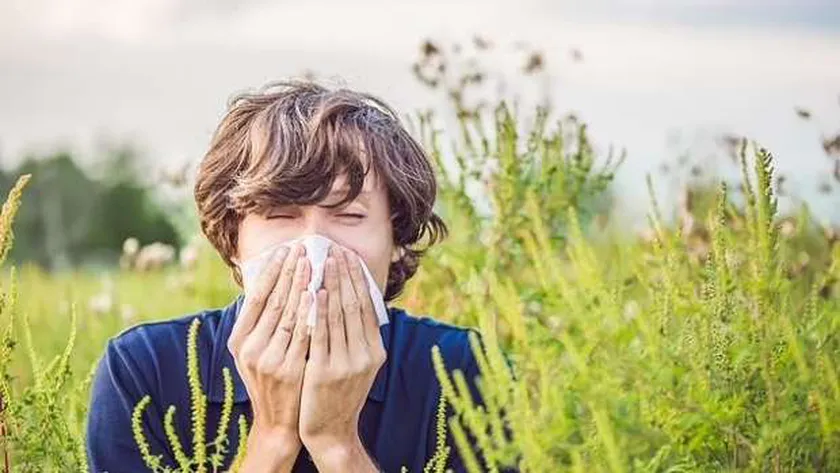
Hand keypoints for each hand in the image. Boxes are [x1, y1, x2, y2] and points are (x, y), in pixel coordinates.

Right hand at [227, 243, 311, 471]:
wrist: (280, 423)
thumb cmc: (272, 380)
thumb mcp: (256, 352)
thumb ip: (261, 322)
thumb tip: (272, 282)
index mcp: (239, 340)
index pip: (256, 297)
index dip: (271, 272)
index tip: (285, 250)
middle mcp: (250, 348)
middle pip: (273, 301)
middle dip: (289, 272)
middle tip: (303, 248)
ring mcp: (269, 360)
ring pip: (289, 314)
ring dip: (302, 285)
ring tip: (313, 263)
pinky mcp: (290, 369)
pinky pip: (303, 334)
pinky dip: (311, 312)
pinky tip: (319, 294)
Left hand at [298, 246, 386, 467]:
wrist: (330, 431)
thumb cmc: (338, 393)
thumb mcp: (357, 365)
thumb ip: (357, 337)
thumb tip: (352, 301)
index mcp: (375, 351)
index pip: (367, 306)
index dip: (358, 279)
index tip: (349, 256)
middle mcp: (365, 355)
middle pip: (355, 305)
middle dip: (345, 274)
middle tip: (336, 249)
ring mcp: (347, 363)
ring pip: (340, 315)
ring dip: (332, 284)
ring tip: (324, 260)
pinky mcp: (326, 371)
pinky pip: (322, 333)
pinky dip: (320, 309)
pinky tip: (315, 291)